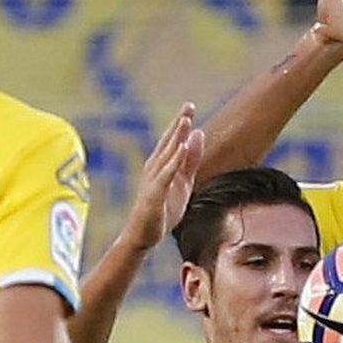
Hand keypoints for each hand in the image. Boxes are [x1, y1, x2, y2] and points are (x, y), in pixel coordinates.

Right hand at [120, 103, 204, 249]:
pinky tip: (182, 149)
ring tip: (186, 122)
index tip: (189, 106)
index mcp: (160, 166)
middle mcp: (154, 169)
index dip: (180, 124)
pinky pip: (166, 175)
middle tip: (188, 106)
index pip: (171, 141)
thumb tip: (198, 133)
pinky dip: (174, 161)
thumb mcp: (183, 182)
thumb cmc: (162, 209)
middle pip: (167, 143)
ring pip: (166, 156)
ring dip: (176, 138)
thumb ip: (191, 160)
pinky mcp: (154, 194)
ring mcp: (153, 181)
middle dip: (178, 125)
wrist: (143, 235)